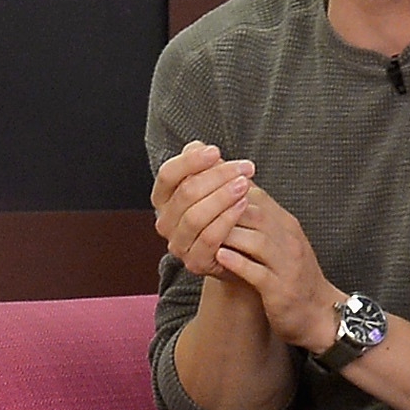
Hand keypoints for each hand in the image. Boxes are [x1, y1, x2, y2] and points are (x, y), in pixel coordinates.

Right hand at [150, 140, 253, 276]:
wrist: (239, 249)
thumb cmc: (224, 209)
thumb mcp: (214, 184)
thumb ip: (202, 165)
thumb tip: (197, 147)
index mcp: (163, 199)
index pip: (168, 175)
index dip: (191, 161)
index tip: (216, 151)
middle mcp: (164, 222)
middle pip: (186, 193)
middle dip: (218, 177)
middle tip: (246, 168)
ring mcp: (177, 244)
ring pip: (195, 216)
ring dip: (222, 197)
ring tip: (245, 184)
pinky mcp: (194, 262)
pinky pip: (209, 238)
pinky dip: (227, 220)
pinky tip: (244, 205)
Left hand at [211, 182, 342, 350]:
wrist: (319, 313)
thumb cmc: (291, 274)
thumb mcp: (278, 241)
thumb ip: (258, 219)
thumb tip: (229, 195)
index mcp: (285, 225)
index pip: (256, 197)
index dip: (226, 191)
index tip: (197, 190)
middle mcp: (288, 240)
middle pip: (255, 214)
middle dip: (221, 209)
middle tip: (190, 208)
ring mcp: (286, 264)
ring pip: (256, 240)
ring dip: (227, 234)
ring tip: (198, 232)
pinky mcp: (281, 289)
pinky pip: (259, 272)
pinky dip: (238, 263)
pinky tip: (219, 257)